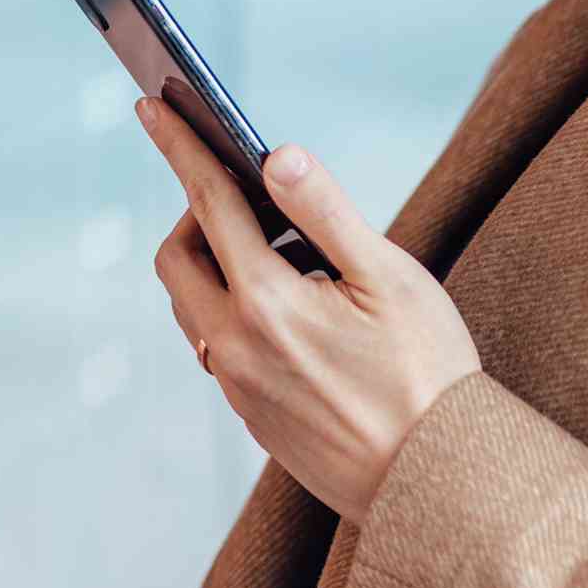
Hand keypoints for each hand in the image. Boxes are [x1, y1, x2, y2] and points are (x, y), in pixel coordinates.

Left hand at [141, 97, 480, 520]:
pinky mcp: (250, 414)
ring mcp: (236, 386)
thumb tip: (276, 154)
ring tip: (289, 255)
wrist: (437, 484)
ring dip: (216, 265)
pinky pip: (217, 344)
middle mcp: (234, 346)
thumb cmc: (427, 375)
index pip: (208, 202)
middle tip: (251, 198)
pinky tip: (295, 309)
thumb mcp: (389, 279)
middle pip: (177, 258)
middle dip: (198, 214)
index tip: (150, 103)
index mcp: (266, 303)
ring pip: (192, 306)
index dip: (180, 146)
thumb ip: (325, 212)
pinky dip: (235, 308)